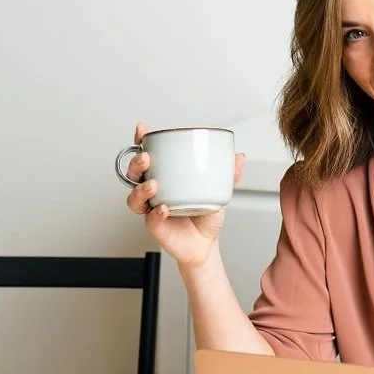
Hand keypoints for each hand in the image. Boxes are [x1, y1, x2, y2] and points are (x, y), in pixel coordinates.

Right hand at [124, 122, 244, 268]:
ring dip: (140, 189)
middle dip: (136, 163)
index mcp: (165, 177)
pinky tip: (163, 209)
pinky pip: (150, 218)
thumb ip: (228, 174)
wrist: (206, 243)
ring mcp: (151, 208)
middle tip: (147, 158)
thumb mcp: (219, 191)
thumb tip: (239, 156)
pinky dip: (155, 213)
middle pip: (134, 174)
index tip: (142, 129)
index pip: (148, 156)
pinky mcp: (155, 226)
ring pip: (134, 197)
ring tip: (153, 185)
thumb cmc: (205, 215)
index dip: (141, 142)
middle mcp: (154, 191)